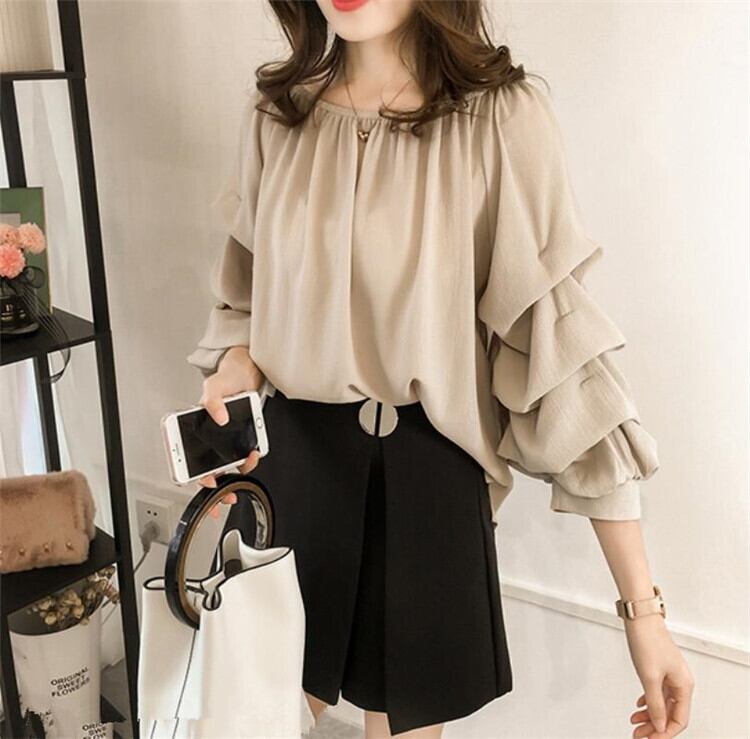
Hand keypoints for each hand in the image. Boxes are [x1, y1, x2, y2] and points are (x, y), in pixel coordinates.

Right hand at [196, 346, 265, 518]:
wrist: (246, 374)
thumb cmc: (225, 380)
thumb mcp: (214, 386)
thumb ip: (213, 401)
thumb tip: (219, 417)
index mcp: (195, 431)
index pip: (189, 460)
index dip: (197, 476)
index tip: (209, 482)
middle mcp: (209, 440)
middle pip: (209, 470)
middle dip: (219, 488)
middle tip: (228, 495)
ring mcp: (224, 441)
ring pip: (228, 467)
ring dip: (238, 473)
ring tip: (249, 462)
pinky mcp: (239, 439)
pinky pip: (242, 455)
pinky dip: (249, 459)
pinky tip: (254, 452)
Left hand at [625, 616, 693, 737]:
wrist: (640, 617)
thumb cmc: (647, 641)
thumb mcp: (650, 677)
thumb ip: (655, 704)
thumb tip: (659, 724)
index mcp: (684, 684)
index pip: (679, 719)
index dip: (665, 732)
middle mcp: (680, 680)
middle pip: (670, 712)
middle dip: (654, 726)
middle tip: (638, 734)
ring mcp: (670, 673)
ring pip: (662, 702)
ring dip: (649, 714)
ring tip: (635, 723)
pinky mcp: (660, 666)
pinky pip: (657, 691)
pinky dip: (648, 700)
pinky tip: (639, 705)